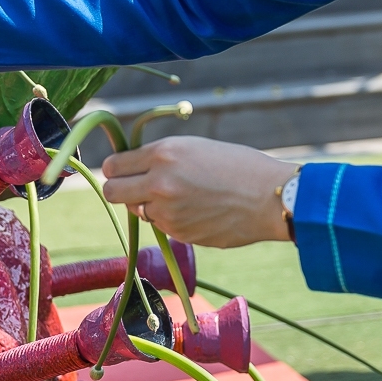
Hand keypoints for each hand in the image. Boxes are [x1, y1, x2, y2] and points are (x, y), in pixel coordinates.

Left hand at [98, 138, 299, 248]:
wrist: (269, 198)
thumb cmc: (238, 166)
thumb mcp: (195, 147)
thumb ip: (161, 157)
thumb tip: (132, 168)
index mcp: (164, 153)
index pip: (113, 165)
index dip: (116, 168)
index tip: (122, 170)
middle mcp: (159, 182)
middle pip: (112, 192)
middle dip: (119, 189)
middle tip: (134, 187)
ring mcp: (167, 211)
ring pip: (137, 210)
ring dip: (148, 204)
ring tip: (180, 196)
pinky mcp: (178, 233)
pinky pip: (159, 225)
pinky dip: (170, 219)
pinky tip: (195, 210)